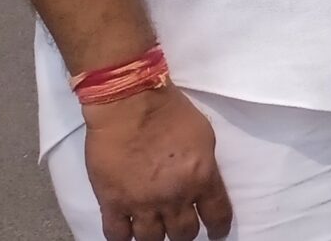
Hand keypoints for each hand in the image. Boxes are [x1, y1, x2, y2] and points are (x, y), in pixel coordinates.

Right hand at [82, 86, 232, 240]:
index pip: (217, 216)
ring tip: (156, 229)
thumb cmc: (171, 112)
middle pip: (184, 234)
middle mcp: (174, 197)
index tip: (216, 232)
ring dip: (157, 236)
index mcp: (201, 179)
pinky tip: (128, 233)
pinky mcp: (112, 202)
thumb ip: (205, 166)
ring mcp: (141, 203)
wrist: (129, 104)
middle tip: (182, 228)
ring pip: (152, 239)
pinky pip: (117, 235)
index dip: (218, 228)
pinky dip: (124, 238)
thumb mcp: (205, 138)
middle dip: (186, 234)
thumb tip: (203, 183)